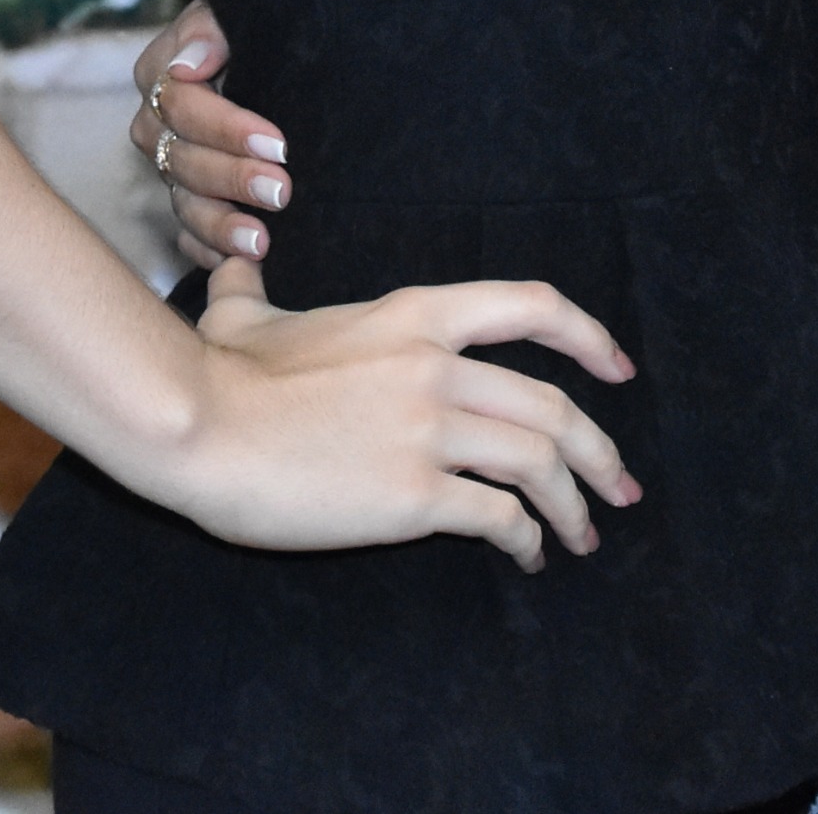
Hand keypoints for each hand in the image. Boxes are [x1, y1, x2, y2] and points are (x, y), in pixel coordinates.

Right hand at [129, 0, 287, 266]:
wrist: (285, 48)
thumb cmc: (260, 23)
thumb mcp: (238, 9)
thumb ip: (212, 29)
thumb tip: (191, 66)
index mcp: (160, 75)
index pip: (178, 105)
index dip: (226, 128)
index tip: (278, 143)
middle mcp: (158, 125)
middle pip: (179, 159)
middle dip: (232, 179)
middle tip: (281, 192)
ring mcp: (174, 167)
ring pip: (183, 204)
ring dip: (221, 225)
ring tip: (261, 243)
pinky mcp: (194, 200)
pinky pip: (189, 236)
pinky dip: (212, 251)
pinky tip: (241, 263)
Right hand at [158, 251, 642, 566]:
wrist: (197, 427)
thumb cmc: (217, 373)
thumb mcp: (245, 313)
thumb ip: (254, 285)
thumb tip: (235, 261)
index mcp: (417, 315)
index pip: (533, 307)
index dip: (589, 337)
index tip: (620, 368)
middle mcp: (439, 366)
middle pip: (554, 407)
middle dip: (599, 454)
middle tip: (618, 489)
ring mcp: (430, 430)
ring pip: (538, 464)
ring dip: (573, 505)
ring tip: (582, 536)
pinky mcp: (414, 495)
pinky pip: (497, 518)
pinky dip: (524, 539)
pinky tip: (525, 556)